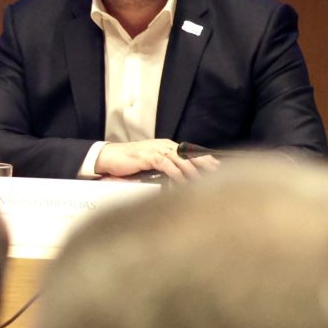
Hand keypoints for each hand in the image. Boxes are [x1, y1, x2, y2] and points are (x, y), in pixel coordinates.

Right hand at [94, 138, 214, 181]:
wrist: (109, 157)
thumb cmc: (129, 161)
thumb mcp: (151, 162)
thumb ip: (166, 166)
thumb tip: (181, 176)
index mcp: (166, 145)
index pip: (189, 150)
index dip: (204, 158)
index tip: (217, 166)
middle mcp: (163, 145)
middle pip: (188, 153)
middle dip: (204, 162)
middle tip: (217, 172)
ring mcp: (156, 149)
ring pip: (180, 158)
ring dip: (192, 170)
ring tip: (203, 181)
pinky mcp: (148, 156)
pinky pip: (167, 165)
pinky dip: (176, 174)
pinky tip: (183, 181)